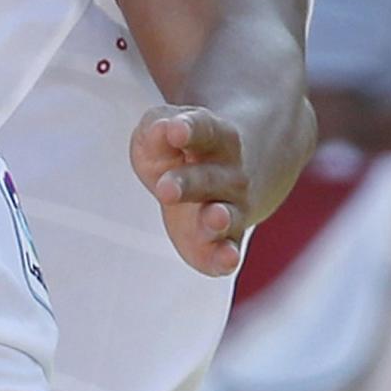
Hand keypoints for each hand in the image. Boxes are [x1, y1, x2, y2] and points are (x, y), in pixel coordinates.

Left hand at [130, 105, 249, 276]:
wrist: (232, 171)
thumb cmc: (183, 149)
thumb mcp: (165, 130)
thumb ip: (158, 131)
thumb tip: (160, 130)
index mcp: (215, 138)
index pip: (204, 129)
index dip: (189, 129)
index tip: (174, 130)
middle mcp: (229, 174)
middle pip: (210, 178)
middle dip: (189, 183)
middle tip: (165, 189)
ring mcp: (231, 209)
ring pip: (228, 216)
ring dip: (219, 219)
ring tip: (215, 220)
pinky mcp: (224, 241)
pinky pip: (228, 251)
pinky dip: (227, 257)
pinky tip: (227, 260)